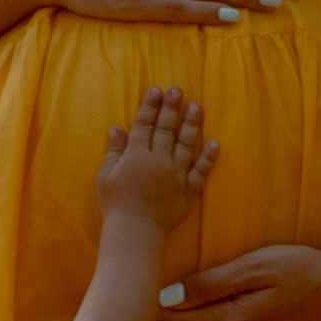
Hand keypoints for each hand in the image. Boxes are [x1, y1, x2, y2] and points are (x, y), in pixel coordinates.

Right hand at [95, 87, 218, 238]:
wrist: (135, 231)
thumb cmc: (116, 204)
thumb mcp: (106, 176)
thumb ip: (114, 151)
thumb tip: (116, 128)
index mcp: (137, 155)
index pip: (144, 125)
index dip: (150, 106)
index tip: (157, 90)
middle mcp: (158, 160)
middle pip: (166, 129)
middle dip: (172, 108)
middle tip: (178, 89)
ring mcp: (175, 174)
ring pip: (186, 144)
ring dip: (191, 124)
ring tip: (196, 107)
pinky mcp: (188, 190)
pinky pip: (200, 172)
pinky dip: (208, 158)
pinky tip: (214, 143)